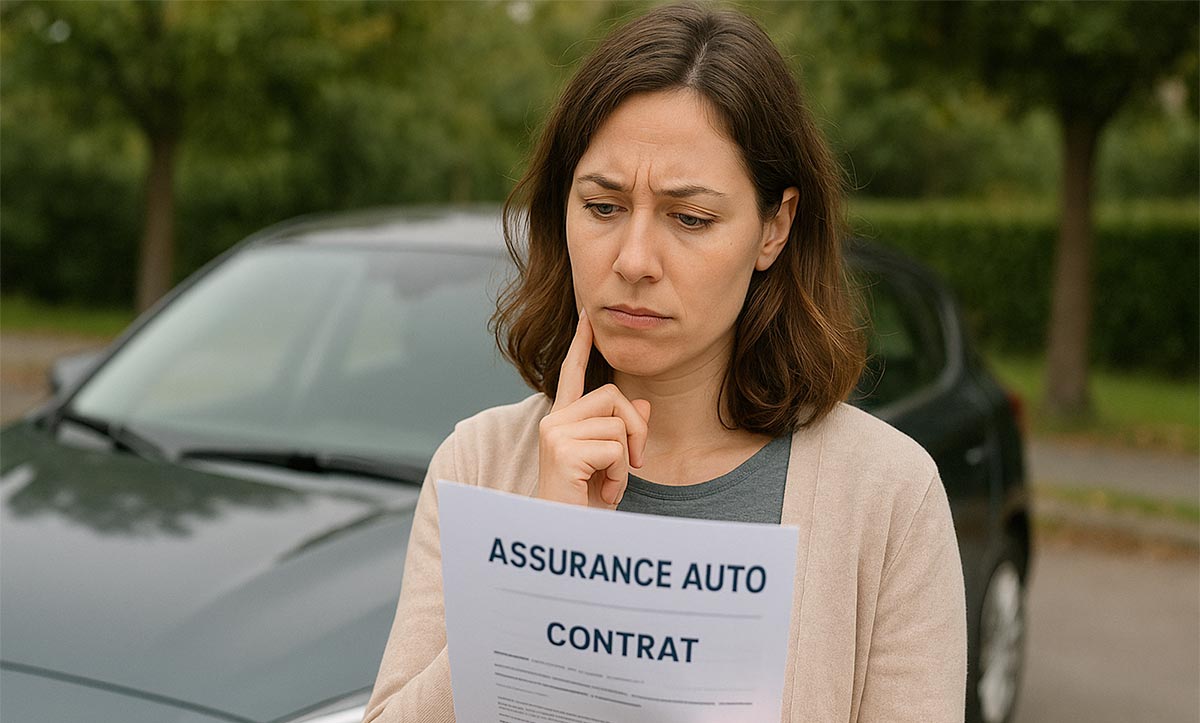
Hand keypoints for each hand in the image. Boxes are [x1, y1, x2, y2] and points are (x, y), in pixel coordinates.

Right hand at [536, 309, 651, 508]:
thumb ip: (623, 433)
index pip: (572, 374)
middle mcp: (554, 422)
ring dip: (626, 461)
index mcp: (562, 422)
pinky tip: (602, 493)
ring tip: (608, 486)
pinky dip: (619, 476)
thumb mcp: (612, 466)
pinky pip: (615, 449)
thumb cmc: (585, 506)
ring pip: (618, 424)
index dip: (582, 345)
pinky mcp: (563, 451)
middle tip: (636, 464)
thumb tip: (643, 406)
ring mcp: (555, 434)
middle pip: (613, 395)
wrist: (566, 539)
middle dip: (637, 429)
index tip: (588, 316)